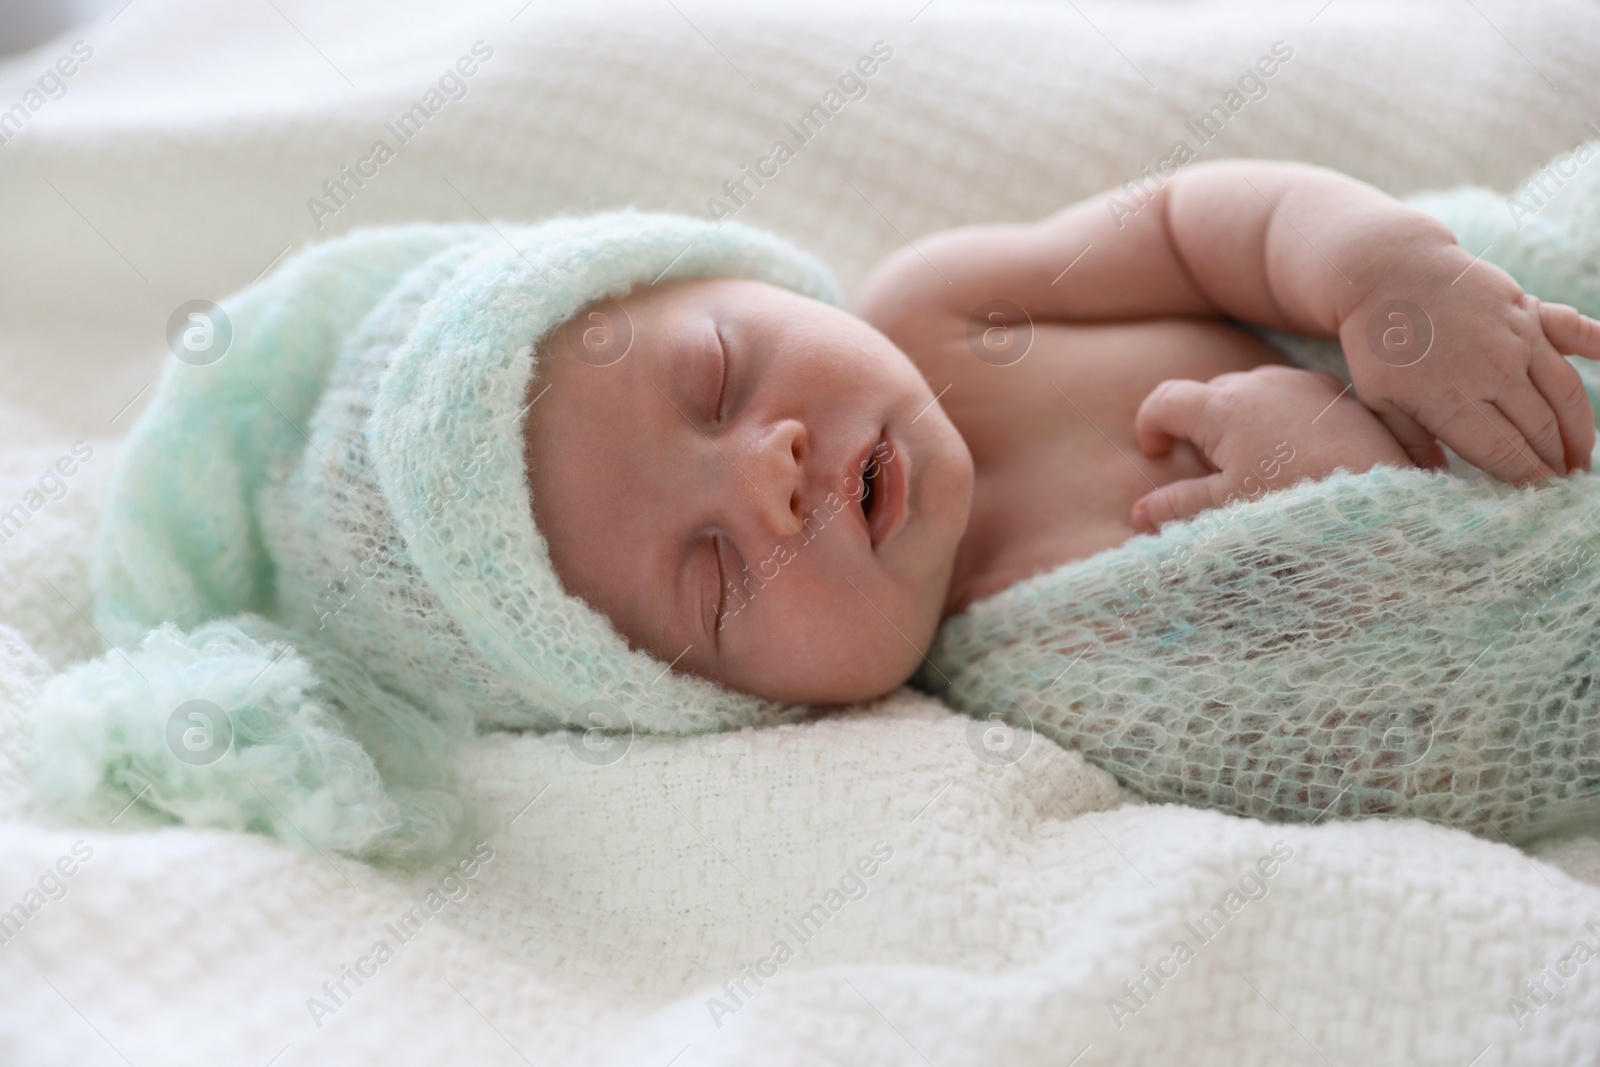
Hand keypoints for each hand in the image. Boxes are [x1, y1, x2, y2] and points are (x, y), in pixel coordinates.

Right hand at [1130, 365, 1412, 531]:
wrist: (1384, 505)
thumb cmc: (1296, 506)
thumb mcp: (1227, 512)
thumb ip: (1177, 507)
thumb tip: (1139, 512)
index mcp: (1223, 406)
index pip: (1165, 400)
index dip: (1150, 425)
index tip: (1156, 454)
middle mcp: (1261, 382)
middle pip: (1210, 393)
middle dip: (1198, 426)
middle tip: (1208, 471)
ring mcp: (1304, 384)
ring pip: (1254, 393)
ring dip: (1242, 422)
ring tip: (1256, 466)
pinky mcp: (1339, 395)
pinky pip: (1294, 399)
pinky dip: (1282, 421)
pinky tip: (1299, 458)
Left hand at [1339, 239, 1599, 485]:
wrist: (1389, 271)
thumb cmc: (1378, 342)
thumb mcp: (1379, 399)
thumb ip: (1412, 441)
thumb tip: (1437, 480)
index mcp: (1452, 400)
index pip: (1504, 453)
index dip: (1526, 478)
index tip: (1538, 496)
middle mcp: (1493, 372)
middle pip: (1539, 429)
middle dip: (1555, 462)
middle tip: (1563, 484)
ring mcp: (1516, 339)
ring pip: (1565, 394)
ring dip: (1578, 430)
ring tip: (1580, 457)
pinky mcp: (1529, 312)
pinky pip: (1575, 333)